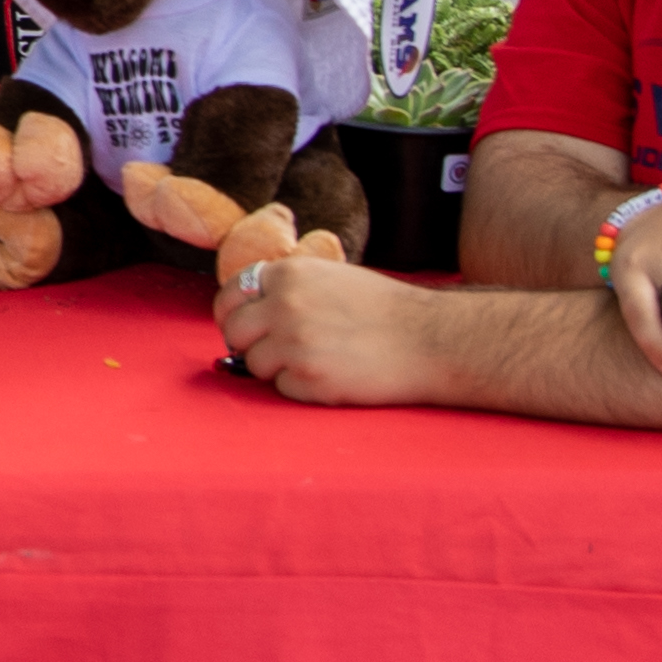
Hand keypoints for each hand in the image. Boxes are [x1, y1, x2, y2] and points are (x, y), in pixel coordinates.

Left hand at [217, 250, 437, 404]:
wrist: (430, 339)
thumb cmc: (383, 309)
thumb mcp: (329, 277)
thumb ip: (287, 288)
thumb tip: (244, 311)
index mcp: (288, 273)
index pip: (231, 295)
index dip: (232, 314)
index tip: (241, 326)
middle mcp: (284, 305)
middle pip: (235, 332)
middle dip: (250, 344)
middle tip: (277, 350)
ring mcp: (294, 343)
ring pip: (255, 364)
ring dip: (277, 367)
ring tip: (318, 359)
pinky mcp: (308, 378)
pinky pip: (282, 388)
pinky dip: (300, 387)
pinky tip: (333, 375)